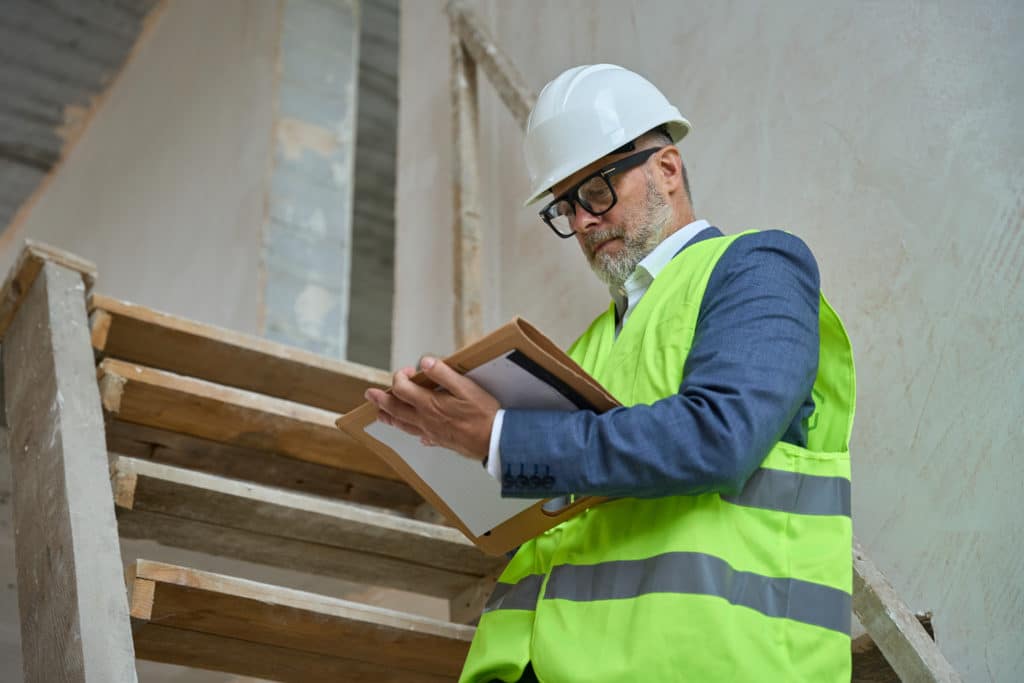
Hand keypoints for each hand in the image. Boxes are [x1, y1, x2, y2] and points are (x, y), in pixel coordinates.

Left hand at [364, 356, 499, 461]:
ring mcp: (432, 433)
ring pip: (405, 425)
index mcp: (430, 404)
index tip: (405, 371)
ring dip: (390, 418)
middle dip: (382, 400)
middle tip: (370, 395)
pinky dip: (415, 433)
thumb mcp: (466, 387)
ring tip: (380, 415)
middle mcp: (426, 420)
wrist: (495, 440)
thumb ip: (444, 374)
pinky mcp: (442, 441)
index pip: (403, 389)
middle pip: (397, 410)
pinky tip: (418, 435)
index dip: (399, 378)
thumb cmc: (483, 413)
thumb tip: (425, 362)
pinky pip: (422, 437)